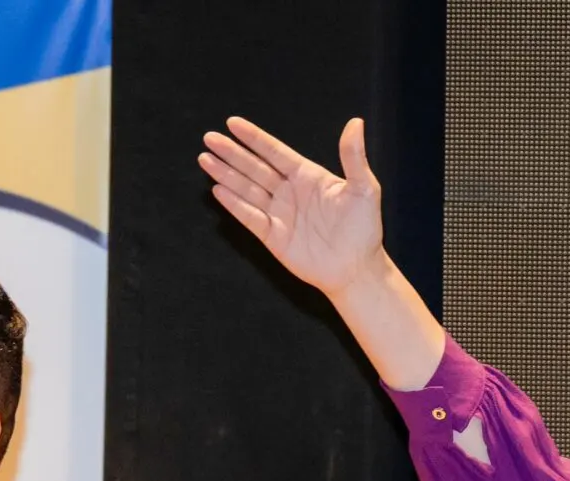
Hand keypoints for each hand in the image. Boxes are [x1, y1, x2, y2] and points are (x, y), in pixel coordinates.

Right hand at [201, 116, 389, 297]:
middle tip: (209, 138)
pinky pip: (249, 217)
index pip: (275, 152)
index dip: (255, 138)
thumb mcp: (364, 189)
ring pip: (247, 189)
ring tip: (205, 159)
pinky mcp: (272, 236)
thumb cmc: (364, 229)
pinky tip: (218, 190)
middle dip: (232, 153)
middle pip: (255, 168)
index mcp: (308, 176)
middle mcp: (289, 192)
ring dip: (226, 174)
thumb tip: (356, 122)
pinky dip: (234, 204)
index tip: (233, 123)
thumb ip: (354, 157)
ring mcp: (279, 213)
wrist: (357, 269)